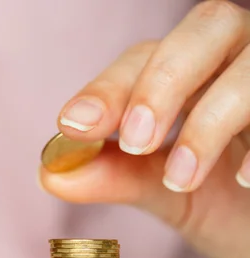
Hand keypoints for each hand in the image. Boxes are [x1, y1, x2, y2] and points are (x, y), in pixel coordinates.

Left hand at [39, 1, 249, 257]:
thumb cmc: (224, 205)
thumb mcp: (166, 194)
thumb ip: (117, 177)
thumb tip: (50, 174)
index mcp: (189, 72)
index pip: (143, 58)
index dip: (109, 87)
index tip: (74, 125)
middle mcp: (235, 59)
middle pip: (206, 27)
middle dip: (164, 82)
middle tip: (136, 142)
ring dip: (210, 118)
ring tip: (182, 178)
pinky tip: (245, 182)